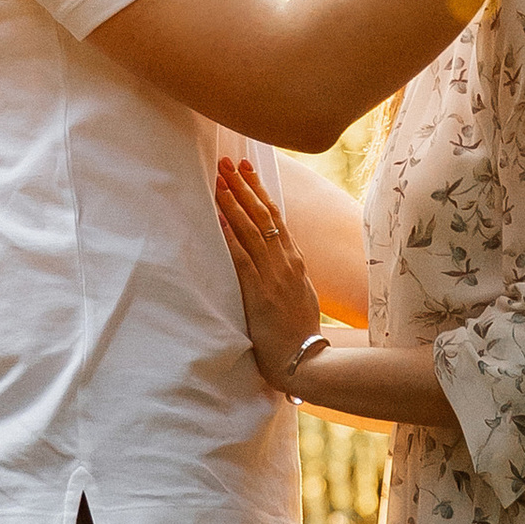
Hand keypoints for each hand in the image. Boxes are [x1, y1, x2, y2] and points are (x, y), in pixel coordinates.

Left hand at [215, 157, 323, 388]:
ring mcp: (274, 276)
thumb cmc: (300, 335)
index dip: (260, 191)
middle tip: (227, 162)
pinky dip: (229, 235)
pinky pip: (242, 258)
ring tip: (218, 180)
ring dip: (233, 202)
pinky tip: (217, 217)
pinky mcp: (260, 292)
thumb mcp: (300, 298)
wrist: (307, 361)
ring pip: (252, 230)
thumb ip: (289, 277)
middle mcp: (287, 262)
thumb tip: (281, 264)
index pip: (276, 217)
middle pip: (263, 215)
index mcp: (295, 262)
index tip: (247, 169)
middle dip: (244, 186)